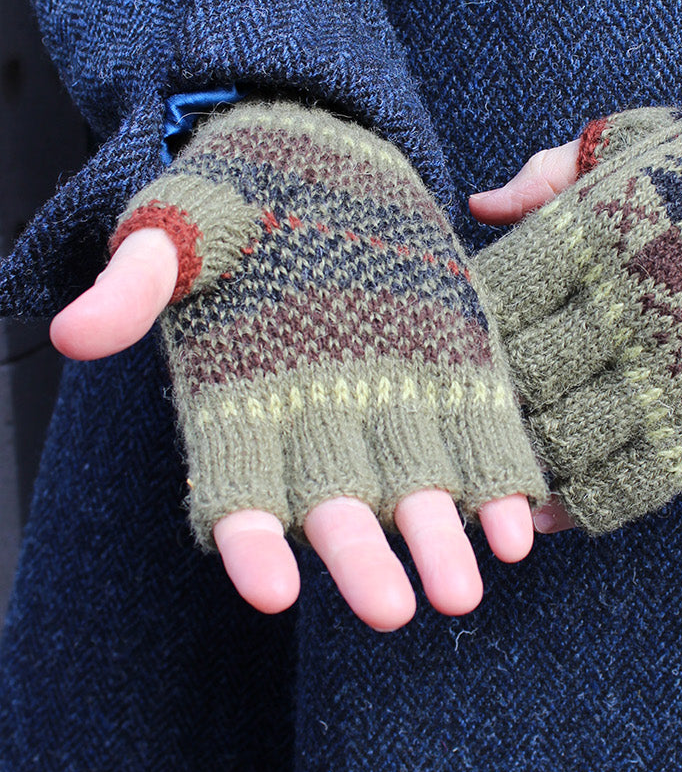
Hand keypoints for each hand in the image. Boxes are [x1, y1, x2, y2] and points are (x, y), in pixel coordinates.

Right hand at [53, 104, 546, 629]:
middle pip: (336, 509)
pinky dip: (497, 486)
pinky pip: (477, 441)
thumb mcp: (178, 226)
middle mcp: (317, 419)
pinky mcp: (452, 370)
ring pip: (414, 490)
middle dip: (362, 561)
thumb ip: (137, 280)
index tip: (269, 590)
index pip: (236, 487)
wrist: (318, 159)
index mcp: (241, 400)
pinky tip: (518, 528)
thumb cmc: (236, 201)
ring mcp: (391, 400)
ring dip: (440, 543)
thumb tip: (73, 333)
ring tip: (463, 593)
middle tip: (392, 612)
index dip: (250, 542)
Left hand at [470, 90, 681, 533]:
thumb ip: (555, 170)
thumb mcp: (646, 138)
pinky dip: (584, 504)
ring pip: (566, 441)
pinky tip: (551, 509)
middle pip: (520, 380)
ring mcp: (676, 369)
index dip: (459, 334)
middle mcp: (628, 305)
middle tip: (451, 425)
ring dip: (523, 465)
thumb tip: (480, 204)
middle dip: (483, 407)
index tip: (439, 347)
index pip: (495, 301)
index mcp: (599, 229)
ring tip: (489, 477)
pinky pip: (634, 481)